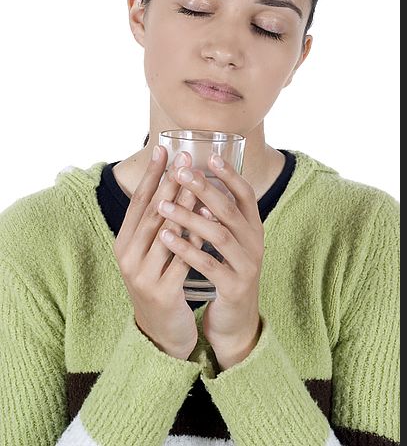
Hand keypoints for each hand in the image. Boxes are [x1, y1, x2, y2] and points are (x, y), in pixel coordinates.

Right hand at [113, 146, 204, 360]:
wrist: (160, 332)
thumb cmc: (159, 282)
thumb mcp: (151, 252)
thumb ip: (158, 222)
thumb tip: (174, 182)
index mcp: (124, 242)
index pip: (138, 201)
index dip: (151, 174)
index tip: (163, 148)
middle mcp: (128, 255)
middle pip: (151, 212)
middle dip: (170, 182)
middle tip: (185, 157)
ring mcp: (142, 275)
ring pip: (165, 233)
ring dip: (183, 205)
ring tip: (198, 181)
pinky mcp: (162, 291)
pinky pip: (182, 259)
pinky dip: (195, 237)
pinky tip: (209, 220)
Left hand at [157, 153, 264, 369]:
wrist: (237, 317)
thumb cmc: (227, 268)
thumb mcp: (230, 238)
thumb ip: (220, 213)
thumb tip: (198, 178)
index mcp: (253, 226)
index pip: (246, 193)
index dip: (230, 175)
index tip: (210, 156)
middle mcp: (254, 242)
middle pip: (229, 210)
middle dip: (204, 189)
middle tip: (180, 172)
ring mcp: (247, 265)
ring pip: (219, 236)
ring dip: (189, 218)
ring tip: (162, 206)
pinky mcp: (234, 287)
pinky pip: (209, 265)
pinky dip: (187, 250)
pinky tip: (167, 238)